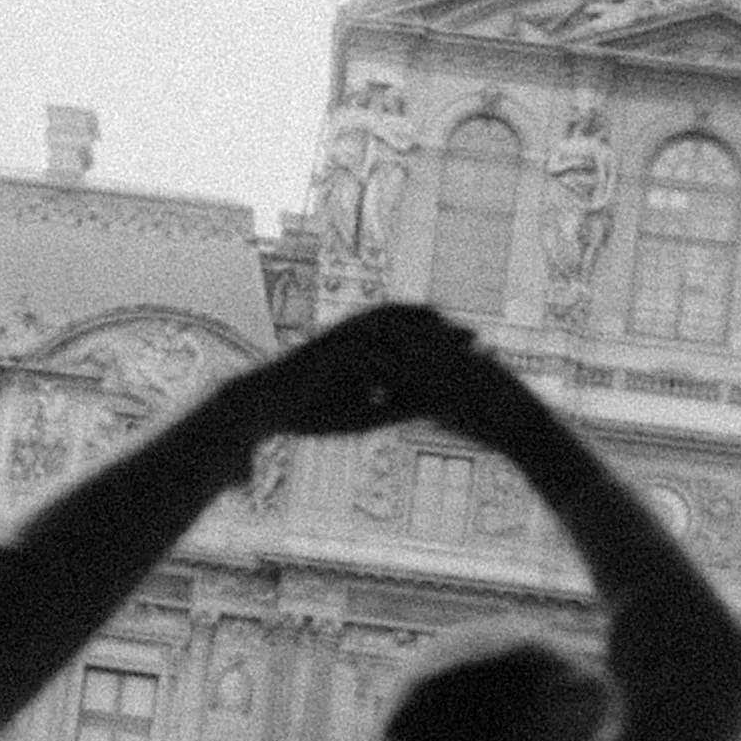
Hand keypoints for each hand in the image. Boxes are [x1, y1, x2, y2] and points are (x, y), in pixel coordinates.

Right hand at [247, 303, 483, 441]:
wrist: (265, 408)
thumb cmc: (309, 411)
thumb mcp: (364, 414)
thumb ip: (395, 406)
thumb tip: (429, 412)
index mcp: (365, 348)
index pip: (411, 336)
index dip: (444, 340)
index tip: (475, 347)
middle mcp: (354, 337)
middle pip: (406, 326)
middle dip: (442, 331)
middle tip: (476, 336)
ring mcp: (340, 340)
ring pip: (389, 332)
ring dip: (421, 334)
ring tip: (453, 341)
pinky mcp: (327, 351)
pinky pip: (366, 350)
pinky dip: (391, 355)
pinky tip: (415, 363)